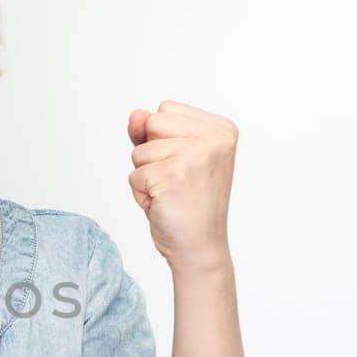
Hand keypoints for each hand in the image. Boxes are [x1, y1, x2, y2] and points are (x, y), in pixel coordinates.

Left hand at [127, 100, 237, 270]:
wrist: (199, 247)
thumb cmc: (188, 203)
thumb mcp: (172, 157)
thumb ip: (152, 131)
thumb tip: (136, 115)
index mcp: (221, 128)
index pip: (165, 110)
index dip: (162, 140)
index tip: (185, 167)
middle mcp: (215, 138)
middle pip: (151, 122)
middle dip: (151, 154)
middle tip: (175, 180)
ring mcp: (196, 155)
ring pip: (140, 151)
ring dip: (146, 176)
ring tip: (171, 193)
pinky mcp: (174, 175)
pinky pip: (134, 175)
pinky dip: (142, 193)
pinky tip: (165, 204)